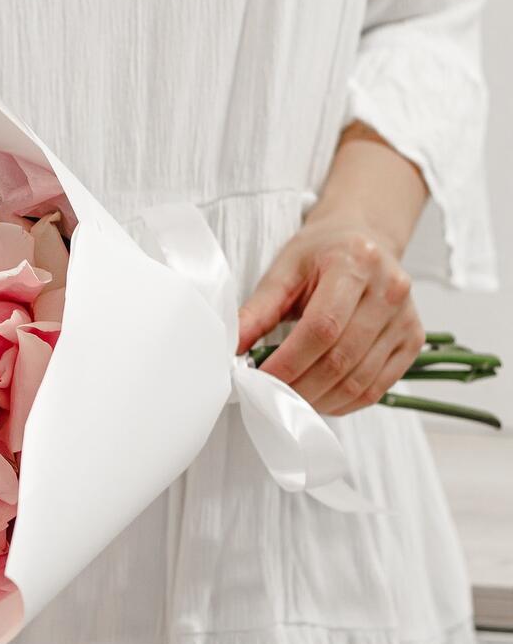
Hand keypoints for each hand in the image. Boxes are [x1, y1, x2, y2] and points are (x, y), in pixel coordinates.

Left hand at [238, 210, 423, 414]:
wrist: (363, 240)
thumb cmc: (320, 254)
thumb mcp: (284, 270)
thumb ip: (257, 310)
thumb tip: (231, 349)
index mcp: (355, 263)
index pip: (322, 327)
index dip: (288, 361)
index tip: (259, 379)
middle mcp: (390, 290)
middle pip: (342, 358)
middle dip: (300, 386)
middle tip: (269, 396)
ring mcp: (406, 318)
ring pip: (361, 380)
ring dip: (320, 400)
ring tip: (289, 400)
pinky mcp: (413, 340)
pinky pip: (378, 387)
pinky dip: (344, 402)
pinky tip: (319, 398)